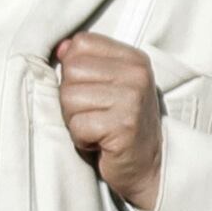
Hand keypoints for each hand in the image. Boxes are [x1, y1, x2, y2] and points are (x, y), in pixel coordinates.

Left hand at [57, 32, 167, 210]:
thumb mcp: (109, 86)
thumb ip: (87, 63)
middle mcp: (136, 74)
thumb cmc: (122, 127)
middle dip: (71, 98)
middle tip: (94, 115)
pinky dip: (81, 139)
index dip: (74, 70)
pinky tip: (100, 142)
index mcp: (133, 59)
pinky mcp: (124, 125)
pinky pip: (77, 125)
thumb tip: (62, 48)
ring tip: (97, 129)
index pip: (81, 43)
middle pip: (71, 70)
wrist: (149, 167)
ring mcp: (132, 99)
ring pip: (69, 97)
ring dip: (75, 120)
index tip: (92, 91)